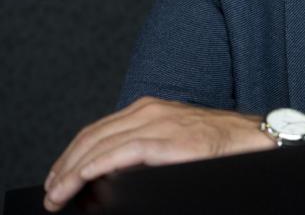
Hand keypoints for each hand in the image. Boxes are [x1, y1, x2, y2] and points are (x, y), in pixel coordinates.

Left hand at [43, 96, 273, 211]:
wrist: (253, 138)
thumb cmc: (218, 143)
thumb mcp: (175, 137)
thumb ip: (147, 146)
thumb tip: (115, 173)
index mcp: (150, 109)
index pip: (98, 130)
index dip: (72, 155)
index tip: (58, 177)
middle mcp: (149, 111)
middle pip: (92, 137)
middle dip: (64, 165)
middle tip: (51, 192)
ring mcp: (158, 123)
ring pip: (99, 145)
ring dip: (71, 171)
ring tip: (57, 194)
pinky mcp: (166, 140)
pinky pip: (120, 153)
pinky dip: (93, 167)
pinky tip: (80, 179)